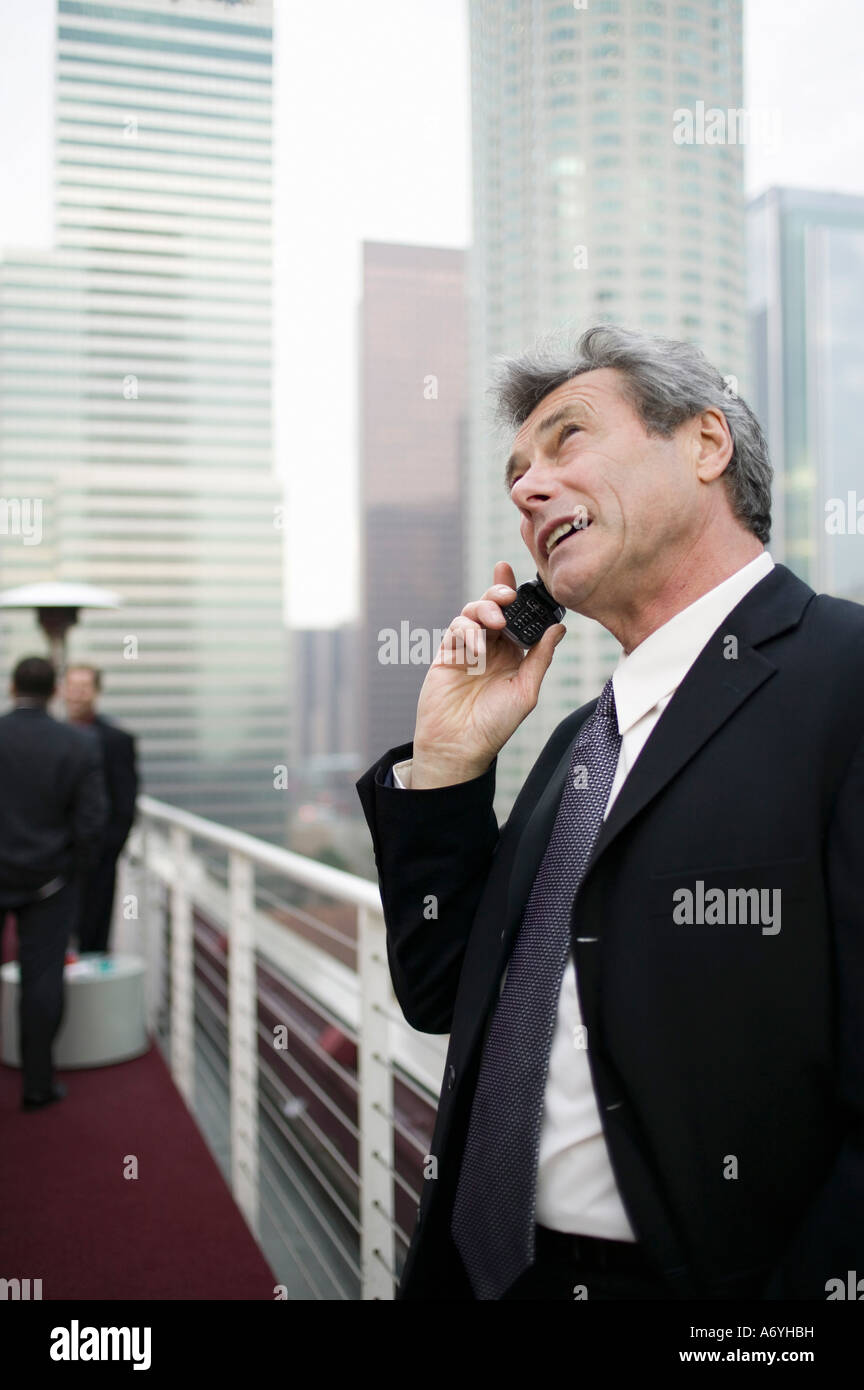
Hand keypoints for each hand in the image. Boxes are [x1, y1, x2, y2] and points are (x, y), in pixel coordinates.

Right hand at [410, 561, 565, 787]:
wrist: (459, 745)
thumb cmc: (495, 724)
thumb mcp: (526, 690)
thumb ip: (540, 657)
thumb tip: (559, 628)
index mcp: (513, 654)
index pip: (518, 617)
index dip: (518, 594)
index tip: (522, 576)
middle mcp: (491, 648)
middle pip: (494, 606)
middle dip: (500, 593)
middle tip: (508, 595)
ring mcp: (467, 649)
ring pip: (473, 612)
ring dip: (484, 609)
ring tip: (495, 622)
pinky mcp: (447, 653)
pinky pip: (456, 629)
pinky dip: (467, 630)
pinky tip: (477, 646)